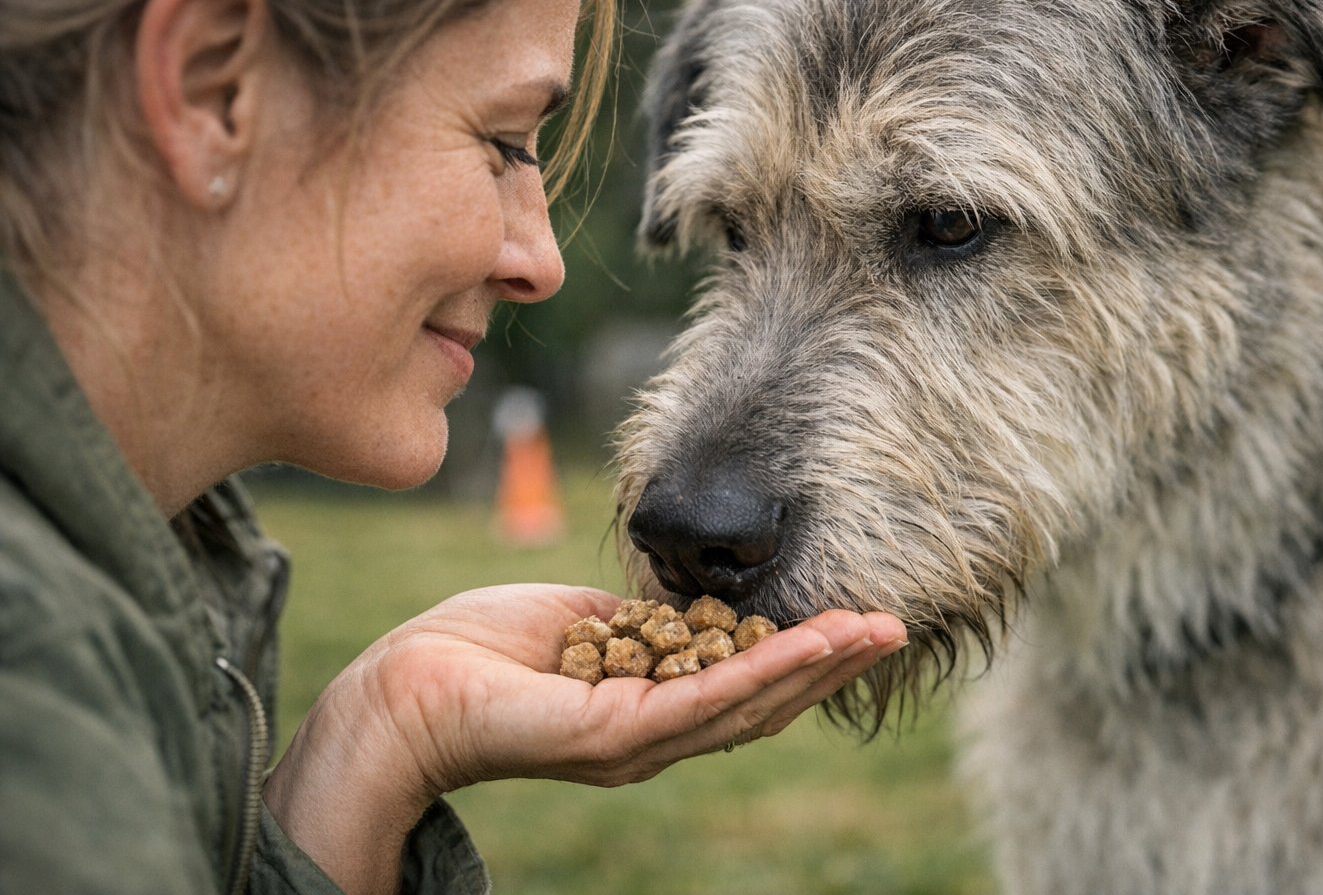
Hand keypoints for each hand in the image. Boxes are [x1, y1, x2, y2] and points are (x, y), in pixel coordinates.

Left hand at [263, 584, 905, 893]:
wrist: (404, 685)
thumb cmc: (480, 649)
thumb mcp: (586, 624)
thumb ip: (643, 621)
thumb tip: (686, 603)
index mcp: (650, 707)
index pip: (745, 686)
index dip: (804, 656)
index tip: (854, 619)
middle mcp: (655, 737)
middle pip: (765, 703)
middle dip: (832, 663)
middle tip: (894, 627)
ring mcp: (638, 743)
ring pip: (748, 706)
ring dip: (816, 666)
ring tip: (872, 631)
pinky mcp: (614, 737)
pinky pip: (704, 701)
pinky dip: (763, 670)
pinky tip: (809, 642)